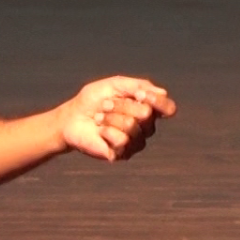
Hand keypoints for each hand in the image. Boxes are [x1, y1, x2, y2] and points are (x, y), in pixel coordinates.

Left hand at [58, 75, 175, 160]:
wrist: (71, 118)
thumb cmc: (92, 100)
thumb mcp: (115, 85)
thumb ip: (139, 85)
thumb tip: (162, 93)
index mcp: (147, 109)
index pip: (168, 108)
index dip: (157, 101)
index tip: (139, 94)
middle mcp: (145, 127)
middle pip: (146, 114)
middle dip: (122, 105)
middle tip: (105, 105)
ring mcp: (135, 142)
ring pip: (133, 126)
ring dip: (112, 117)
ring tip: (99, 117)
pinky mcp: (122, 154)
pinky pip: (123, 141)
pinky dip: (107, 131)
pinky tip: (100, 131)